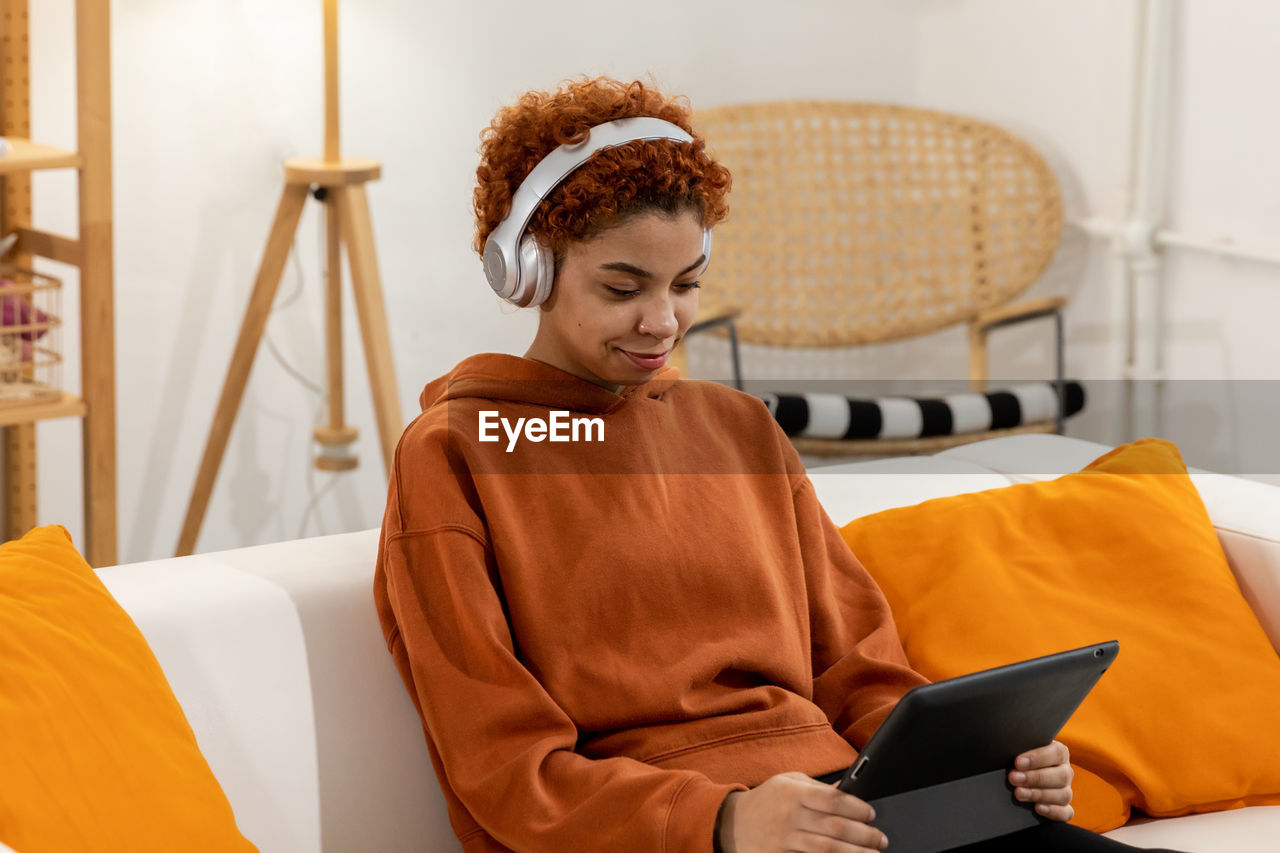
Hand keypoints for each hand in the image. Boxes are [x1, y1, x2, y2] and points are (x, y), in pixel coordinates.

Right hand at [716, 771, 886, 852]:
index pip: (832, 799)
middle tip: (880, 839)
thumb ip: (818, 787)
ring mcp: (785, 839)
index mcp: (793, 792)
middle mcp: (790, 816)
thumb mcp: (787, 782)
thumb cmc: (765, 800)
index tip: (871, 814)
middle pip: (835, 827)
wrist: (730, 824)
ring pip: (827, 849)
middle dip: (863, 834)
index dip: (856, 807)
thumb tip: (848, 789)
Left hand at [1009, 740, 1073, 821]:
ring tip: (1018, 793)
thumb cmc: (1019, 759)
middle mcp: (1065, 772)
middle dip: (1035, 778)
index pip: (1056, 753)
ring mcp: (1066, 791)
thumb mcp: (1020, 750)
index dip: (1038, 758)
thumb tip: (1008, 748)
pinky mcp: (1064, 809)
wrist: (1018, 774)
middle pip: (1061, 776)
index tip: (1018, 762)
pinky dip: (1053, 811)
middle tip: (1014, 778)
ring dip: (1039, 794)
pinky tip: (1037, 808)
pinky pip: (1066, 813)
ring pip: (1063, 795)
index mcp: (1059, 753)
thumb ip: (1020, 748)